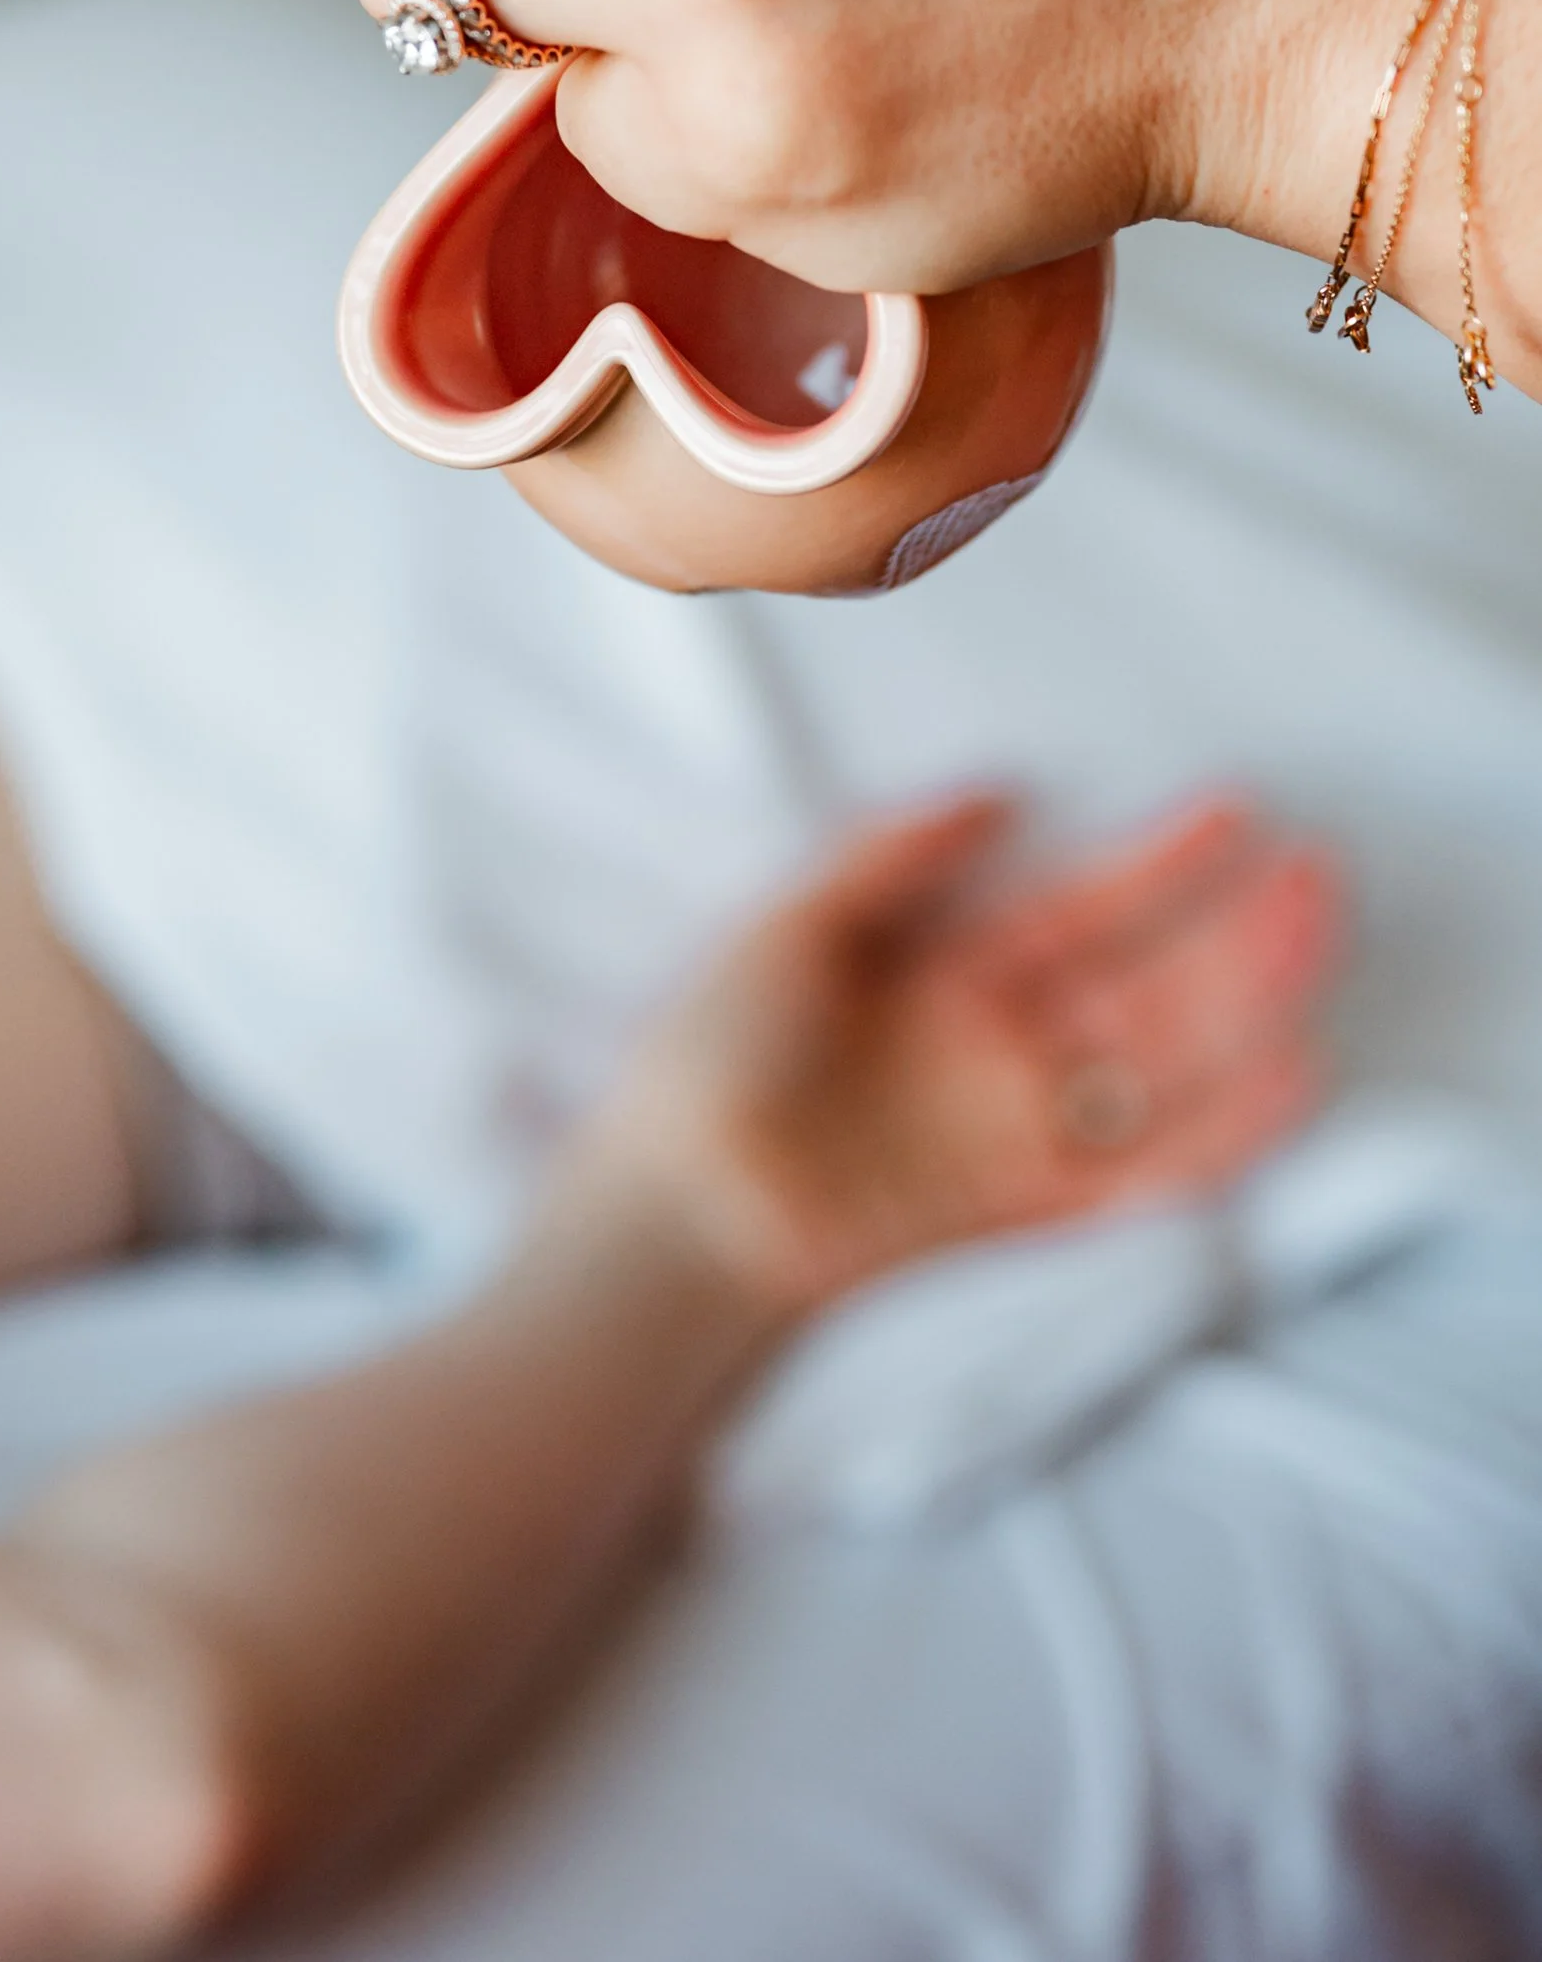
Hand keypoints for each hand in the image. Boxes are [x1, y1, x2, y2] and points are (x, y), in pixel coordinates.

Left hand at [567, 791, 1339, 1320]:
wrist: (674, 1202)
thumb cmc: (709, 1056)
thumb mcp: (795, 923)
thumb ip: (892, 854)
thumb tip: (996, 784)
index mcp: (945, 978)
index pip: (1080, 910)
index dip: (1158, 864)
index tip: (1234, 807)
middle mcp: (999, 1055)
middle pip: (1148, 987)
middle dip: (1238, 935)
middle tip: (1320, 875)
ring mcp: (1021, 1134)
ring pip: (1166, 1068)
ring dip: (1251, 1012)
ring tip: (1322, 949)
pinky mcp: (1028, 1211)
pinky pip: (1148, 1173)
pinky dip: (1225, 1132)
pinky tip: (1291, 1077)